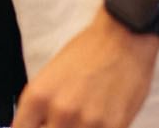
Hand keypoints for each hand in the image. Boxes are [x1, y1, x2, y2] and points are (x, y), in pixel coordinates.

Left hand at [11, 13, 158, 127]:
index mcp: (38, 96)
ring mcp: (87, 122)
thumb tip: (37, 124)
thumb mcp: (50, 76)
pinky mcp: (114, 127)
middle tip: (63, 119)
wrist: (122, 40)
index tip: (36, 126)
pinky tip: (99, 118)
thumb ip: (41, 106)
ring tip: (83, 114)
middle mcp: (60, 112)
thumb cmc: (87, 53)